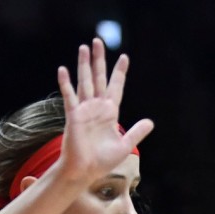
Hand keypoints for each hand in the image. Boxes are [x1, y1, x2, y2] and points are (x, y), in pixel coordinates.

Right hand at [55, 38, 153, 184]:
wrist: (85, 172)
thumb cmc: (102, 161)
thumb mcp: (125, 146)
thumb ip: (136, 132)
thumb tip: (151, 122)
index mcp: (110, 113)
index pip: (116, 87)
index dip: (119, 73)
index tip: (124, 57)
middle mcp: (97, 107)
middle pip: (99, 78)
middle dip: (99, 60)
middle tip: (98, 40)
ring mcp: (84, 110)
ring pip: (85, 82)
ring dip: (84, 65)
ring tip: (84, 47)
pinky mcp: (73, 116)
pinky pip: (69, 96)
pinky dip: (66, 83)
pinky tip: (63, 70)